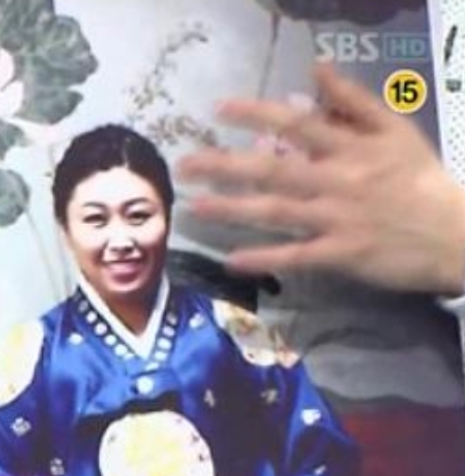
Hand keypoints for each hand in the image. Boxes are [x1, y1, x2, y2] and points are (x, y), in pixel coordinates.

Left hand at [177, 62, 464, 295]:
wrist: (456, 233)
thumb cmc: (420, 180)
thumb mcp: (396, 131)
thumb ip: (353, 101)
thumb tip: (316, 70)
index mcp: (352, 148)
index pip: (297, 125)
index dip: (257, 114)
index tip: (218, 109)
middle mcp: (339, 181)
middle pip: (273, 170)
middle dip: (226, 166)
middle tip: (185, 165)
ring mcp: (338, 219)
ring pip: (277, 211)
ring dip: (233, 208)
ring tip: (195, 205)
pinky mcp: (342, 254)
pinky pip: (296, 256)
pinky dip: (265, 258)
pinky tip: (232, 260)